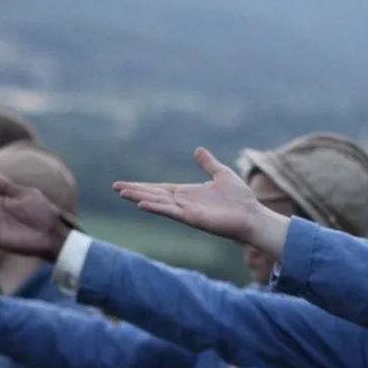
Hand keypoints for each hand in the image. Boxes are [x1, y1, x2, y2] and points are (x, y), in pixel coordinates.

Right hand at [113, 147, 269, 245]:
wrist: (251, 215)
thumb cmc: (239, 198)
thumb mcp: (221, 174)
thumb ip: (208, 164)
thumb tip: (198, 150)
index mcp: (187, 193)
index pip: (159, 189)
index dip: (142, 186)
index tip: (124, 184)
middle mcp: (182, 203)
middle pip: (153, 195)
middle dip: (135, 191)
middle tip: (115, 188)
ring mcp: (185, 211)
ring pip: (158, 203)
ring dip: (140, 198)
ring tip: (122, 193)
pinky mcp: (191, 218)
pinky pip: (170, 212)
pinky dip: (156, 207)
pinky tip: (142, 204)